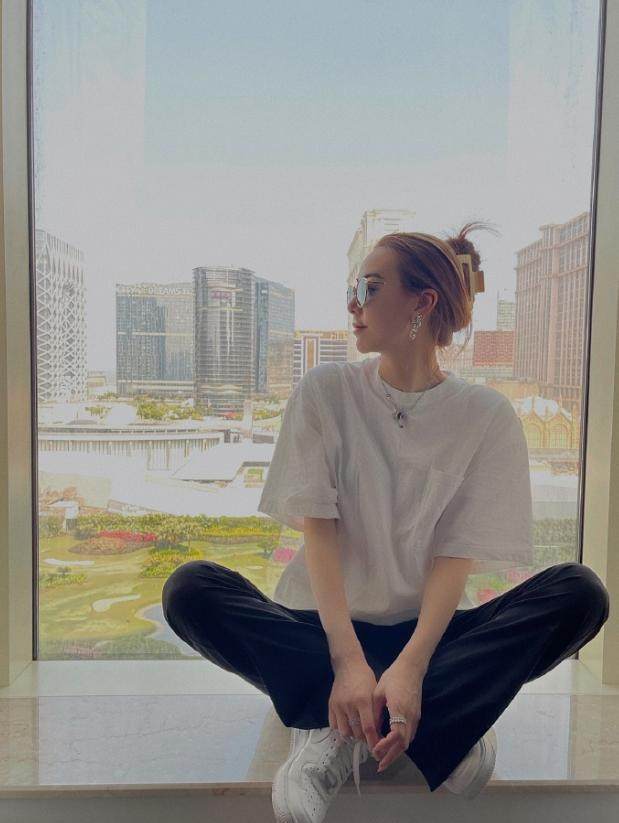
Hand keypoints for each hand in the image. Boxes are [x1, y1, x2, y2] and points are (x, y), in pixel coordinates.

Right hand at [328, 655, 382, 753]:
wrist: (348, 665)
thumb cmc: (365, 678)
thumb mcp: (374, 693)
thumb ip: (375, 712)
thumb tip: (378, 732)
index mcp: (363, 701)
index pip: (368, 728)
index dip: (373, 741)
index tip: (378, 749)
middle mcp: (349, 705)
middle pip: (356, 732)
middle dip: (364, 739)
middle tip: (370, 739)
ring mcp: (338, 706)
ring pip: (344, 732)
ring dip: (352, 735)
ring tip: (358, 732)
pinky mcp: (330, 705)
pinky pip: (334, 725)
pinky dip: (342, 729)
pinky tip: (348, 725)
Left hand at [371, 657, 425, 772]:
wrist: (411, 668)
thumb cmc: (393, 677)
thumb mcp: (379, 692)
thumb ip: (375, 712)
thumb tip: (370, 729)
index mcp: (399, 709)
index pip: (396, 735)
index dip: (386, 745)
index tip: (374, 750)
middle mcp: (410, 716)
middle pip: (403, 744)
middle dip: (391, 756)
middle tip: (379, 765)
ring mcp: (415, 717)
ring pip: (407, 741)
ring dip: (396, 752)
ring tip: (383, 759)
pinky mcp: (416, 716)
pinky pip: (409, 735)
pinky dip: (401, 744)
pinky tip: (392, 746)